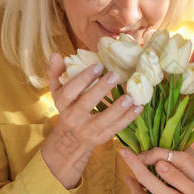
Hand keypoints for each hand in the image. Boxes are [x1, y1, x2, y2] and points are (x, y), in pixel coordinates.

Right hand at [42, 53, 143, 189]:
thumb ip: (56, 72)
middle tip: (115, 75)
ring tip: (130, 96)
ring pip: (103, 120)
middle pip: (86, 104)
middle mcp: (73, 117)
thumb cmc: (67, 106)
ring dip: (118, 108)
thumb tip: (55, 54)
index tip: (98, 65)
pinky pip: (115, 128)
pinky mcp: (101, 137)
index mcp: (62, 103)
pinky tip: (138, 107)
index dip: (83, 78)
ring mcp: (88, 129)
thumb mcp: (57, 90)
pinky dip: (128, 118)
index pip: (70, 91)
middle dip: (101, 89)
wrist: (70, 139)